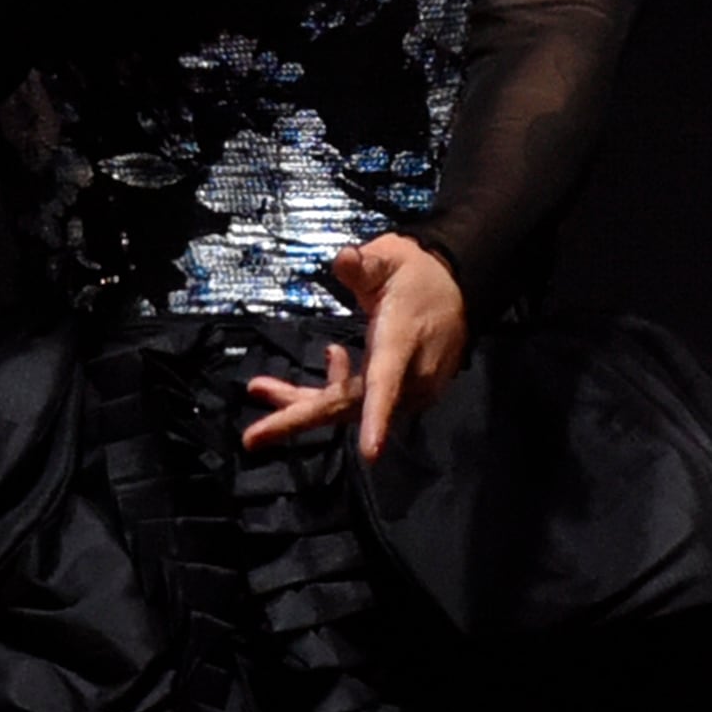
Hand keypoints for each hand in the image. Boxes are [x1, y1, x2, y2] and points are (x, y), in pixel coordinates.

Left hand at [235, 234, 467, 461]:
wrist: (457, 289)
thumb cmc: (417, 274)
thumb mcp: (390, 258)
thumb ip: (365, 264)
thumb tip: (343, 259)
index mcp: (401, 341)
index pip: (387, 384)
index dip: (376, 418)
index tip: (369, 452)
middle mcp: (408, 375)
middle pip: (351, 406)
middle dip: (301, 415)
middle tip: (254, 435)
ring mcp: (407, 390)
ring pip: (350, 408)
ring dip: (306, 402)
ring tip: (263, 388)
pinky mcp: (402, 395)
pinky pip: (360, 402)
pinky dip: (334, 389)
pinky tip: (331, 356)